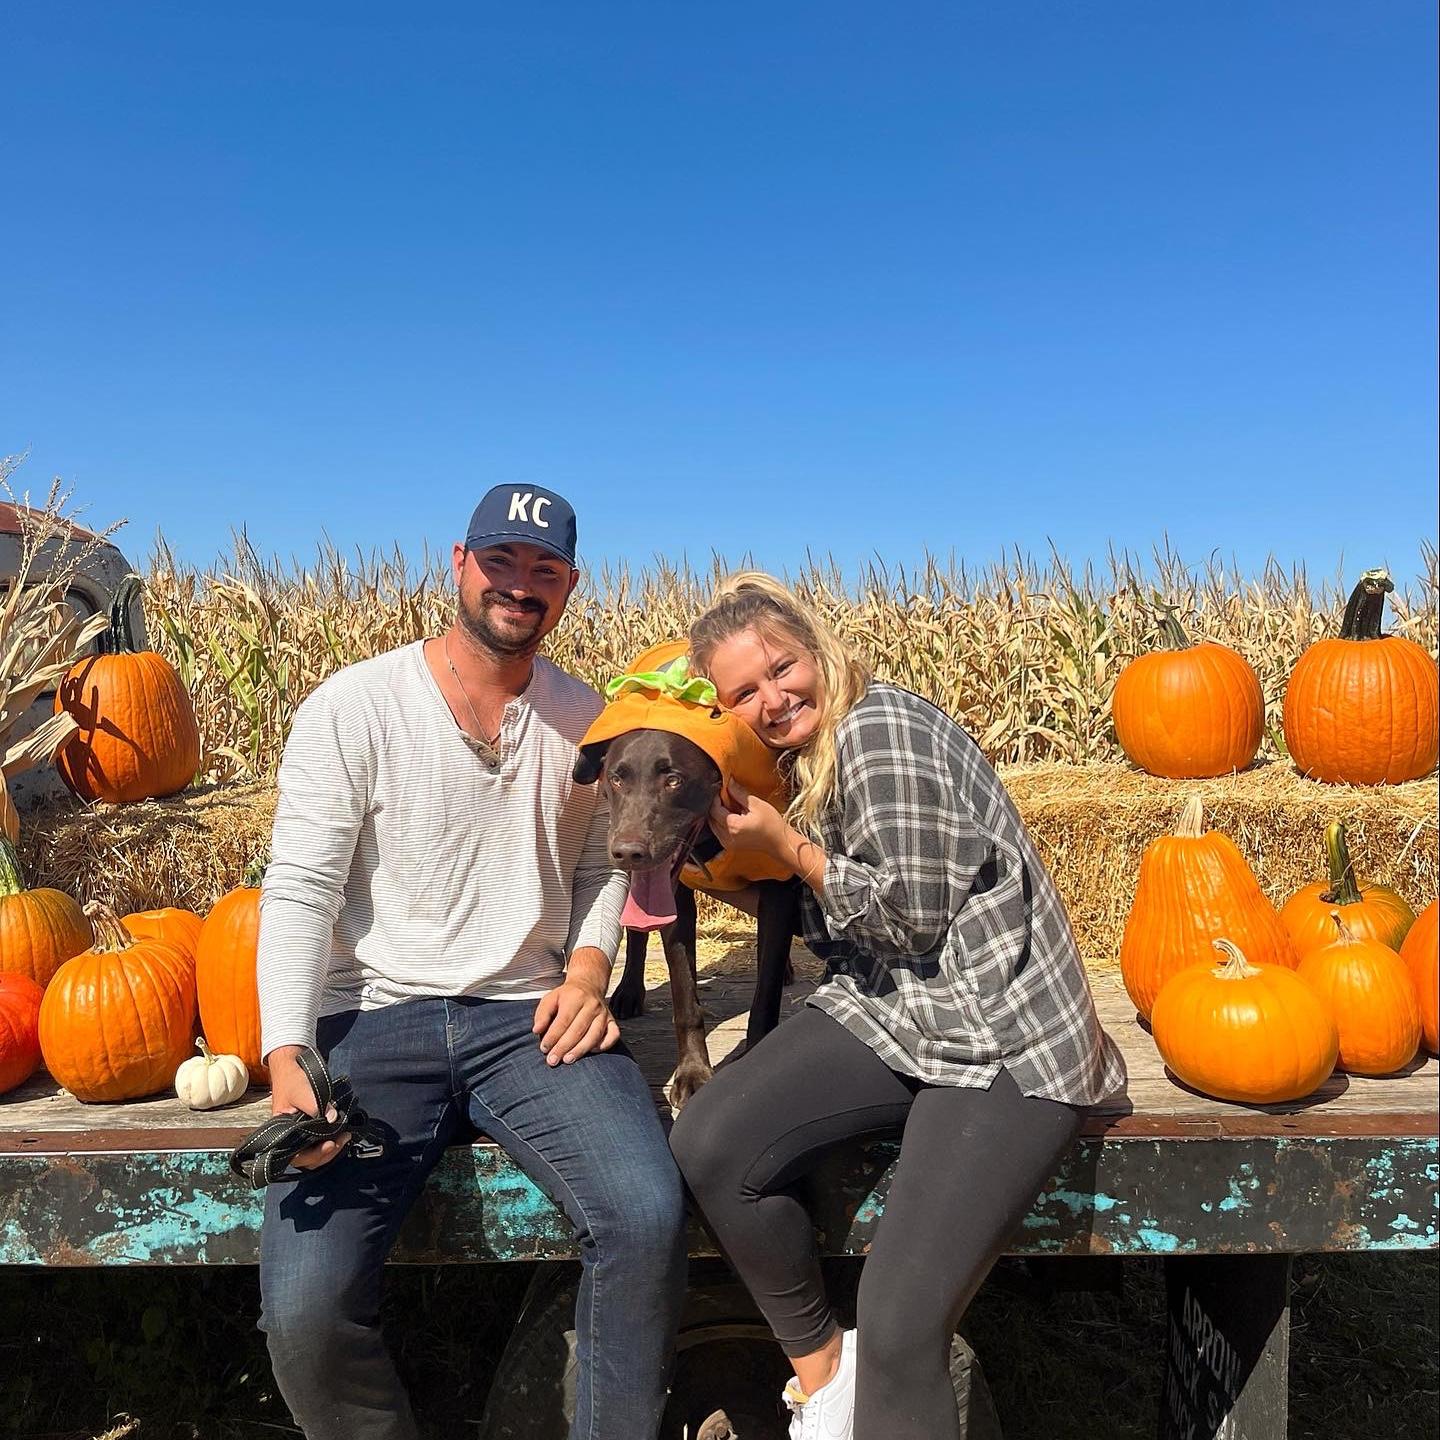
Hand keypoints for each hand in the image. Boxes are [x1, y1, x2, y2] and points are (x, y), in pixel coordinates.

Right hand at [267, 1044, 349, 1170]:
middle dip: (326, 1154)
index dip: (314, 1155)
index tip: (330, 1144)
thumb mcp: (303, 1092)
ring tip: (344, 1137)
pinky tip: (340, 1134)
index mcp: (281, 1134)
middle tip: (343, 1139)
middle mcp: (289, 1138)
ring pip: (314, 1154)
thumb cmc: (292, 1080)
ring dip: (330, 1149)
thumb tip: (333, 1119)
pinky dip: (330, 1141)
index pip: (296, 1156)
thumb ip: (317, 1106)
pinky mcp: (308, 1129)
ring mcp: (299, 1134)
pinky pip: (318, 1142)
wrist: (291, 1068)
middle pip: (308, 1159)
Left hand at [533, 977, 620, 1065]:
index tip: (544, 1048)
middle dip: (564, 1047)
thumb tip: (537, 1030)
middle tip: (553, 1060)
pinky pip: (613, 1035)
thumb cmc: (566, 996)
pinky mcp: (612, 1020)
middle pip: (578, 1030)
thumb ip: (542, 1014)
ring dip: (581, 1050)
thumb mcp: (550, 998)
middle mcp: (592, 1005)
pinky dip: (604, 1045)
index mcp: (575, 997)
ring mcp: (604, 1013)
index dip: (553, 1036)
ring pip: (594, 1035)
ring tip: (568, 1059)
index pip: (564, 1020)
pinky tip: (592, 1052)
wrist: (588, 985)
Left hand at [708, 781, 790, 861]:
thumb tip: (729, 782)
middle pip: (711, 817)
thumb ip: (739, 793)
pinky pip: (718, 831)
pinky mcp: (729, 845)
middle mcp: (726, 836)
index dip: (716, 798)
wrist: (779, 842)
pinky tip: (732, 817)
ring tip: (730, 807)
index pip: (714, 809)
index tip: (722, 790)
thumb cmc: (772, 825)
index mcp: (733, 826)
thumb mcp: (757, 804)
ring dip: (717, 814)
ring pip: (712, 825)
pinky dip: (721, 823)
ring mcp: (727, 843)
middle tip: (726, 797)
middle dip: (716, 806)